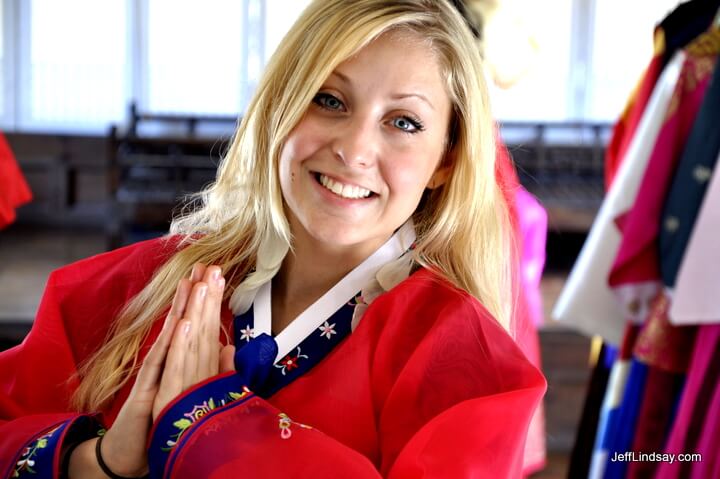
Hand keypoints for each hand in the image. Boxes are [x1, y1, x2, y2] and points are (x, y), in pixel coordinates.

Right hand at [69, 263, 225, 476]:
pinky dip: (172, 344)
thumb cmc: (158, 419)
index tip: (217, 276)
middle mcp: (168, 363)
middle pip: (186, 324)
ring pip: (174, 337)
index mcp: (181, 362)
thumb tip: (226, 347)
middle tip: (208, 265)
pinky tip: (179, 323)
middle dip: (198, 294)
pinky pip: (162, 365)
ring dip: (185, 309)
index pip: (197, 327)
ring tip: (196, 282)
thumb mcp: (187, 391)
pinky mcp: (150, 392)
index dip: (207, 301)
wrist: (128, 451)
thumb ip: (207, 367)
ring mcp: (157, 375)